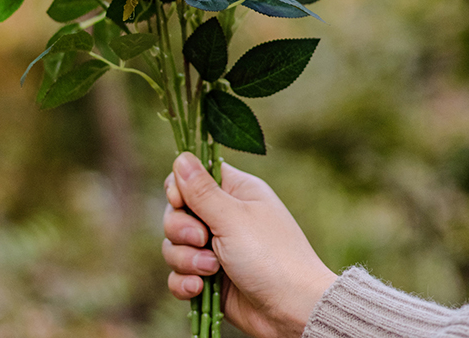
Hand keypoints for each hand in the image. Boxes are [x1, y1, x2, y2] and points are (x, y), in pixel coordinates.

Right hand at [162, 152, 336, 337]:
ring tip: (212, 270)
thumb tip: (181, 156)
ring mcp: (215, 248)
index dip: (179, 188)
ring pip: (174, 245)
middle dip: (181, 230)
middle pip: (176, 212)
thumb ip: (201, 190)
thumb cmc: (270, 256)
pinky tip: (198, 288)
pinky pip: (179, 274)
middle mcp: (223, 216)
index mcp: (234, 191)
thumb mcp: (233, 218)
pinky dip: (184, 282)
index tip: (180, 201)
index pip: (192, 176)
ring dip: (186, 259)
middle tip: (202, 240)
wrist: (293, 311)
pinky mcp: (208, 278)